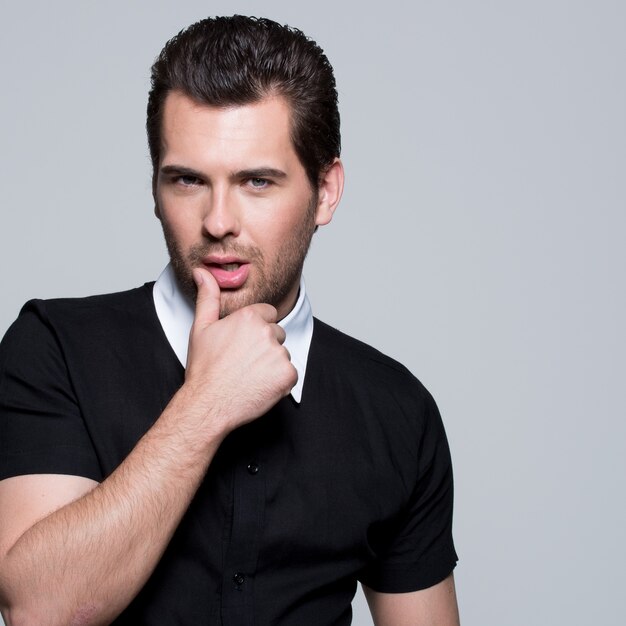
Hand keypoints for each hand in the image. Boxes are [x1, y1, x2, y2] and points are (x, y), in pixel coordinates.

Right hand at [182, 267, 297, 435]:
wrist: (208, 404)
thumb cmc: (204, 368)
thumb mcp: (201, 328)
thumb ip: (208, 296)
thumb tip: (202, 272)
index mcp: (250, 317)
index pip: (268, 314)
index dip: (256, 329)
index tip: (243, 344)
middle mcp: (268, 332)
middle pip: (277, 334)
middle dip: (265, 346)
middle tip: (244, 362)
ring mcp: (279, 354)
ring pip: (283, 354)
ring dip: (271, 364)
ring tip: (249, 375)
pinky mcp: (288, 375)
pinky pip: (290, 373)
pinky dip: (279, 381)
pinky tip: (260, 385)